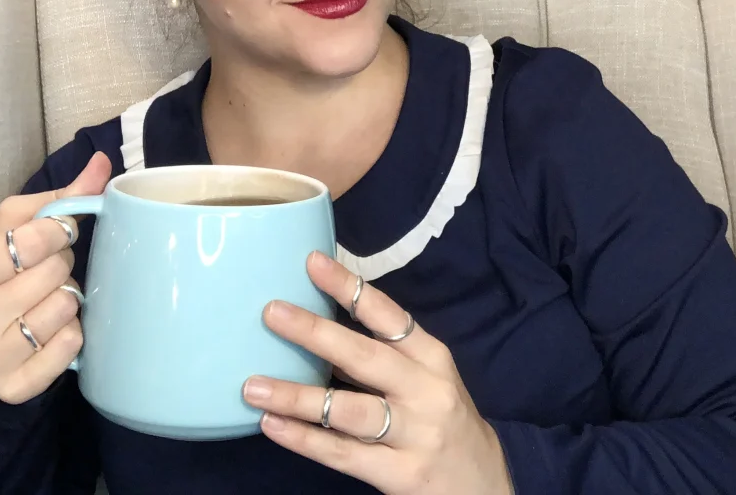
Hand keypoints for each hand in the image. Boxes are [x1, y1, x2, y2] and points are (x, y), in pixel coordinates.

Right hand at [0, 153, 110, 403]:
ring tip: (47, 300)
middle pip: (52, 273)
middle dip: (60, 265)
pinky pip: (69, 349)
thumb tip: (101, 163)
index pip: (29, 240)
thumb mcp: (15, 226)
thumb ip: (60, 196)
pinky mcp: (14, 386)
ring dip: (68, 300)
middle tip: (47, 272)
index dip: (57, 231)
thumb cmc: (1, 269)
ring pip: (63, 309)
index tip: (58, 233)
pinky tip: (52, 331)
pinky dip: (71, 337)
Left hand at [244, 252, 513, 494]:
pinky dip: (304, 439)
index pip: (388, 315)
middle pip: (365, 357)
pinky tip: (272, 426)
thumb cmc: (444, 419)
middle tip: (272, 312)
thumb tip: (322, 330)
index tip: (314, 263)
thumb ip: (387, 356)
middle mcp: (425, 390)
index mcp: (432, 357)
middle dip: (316, 333)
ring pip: (348, 410)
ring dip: (297, 396)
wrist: (483, 485)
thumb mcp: (429, 379)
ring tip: (253, 385)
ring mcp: (414, 434)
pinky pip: (343, 454)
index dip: (351, 288)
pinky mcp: (400, 474)